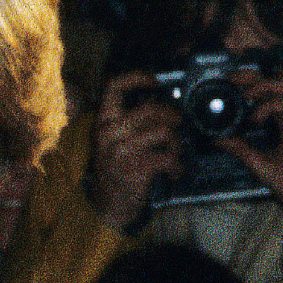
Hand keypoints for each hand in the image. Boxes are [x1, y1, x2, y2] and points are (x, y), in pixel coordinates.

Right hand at [89, 72, 182, 230]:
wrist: (109, 204)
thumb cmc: (117, 169)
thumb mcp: (113, 141)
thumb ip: (129, 122)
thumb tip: (161, 106)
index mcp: (103, 122)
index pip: (113, 87)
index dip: (136, 78)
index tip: (153, 81)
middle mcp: (109, 133)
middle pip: (150, 109)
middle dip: (171, 115)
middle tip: (178, 123)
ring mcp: (121, 151)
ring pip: (163, 132)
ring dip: (176, 143)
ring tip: (175, 152)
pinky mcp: (135, 168)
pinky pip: (167, 157)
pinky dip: (177, 165)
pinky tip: (174, 171)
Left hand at [214, 76, 282, 226]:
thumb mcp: (259, 164)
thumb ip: (240, 149)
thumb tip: (218, 139)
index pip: (272, 94)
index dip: (253, 84)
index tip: (231, 83)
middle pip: (282, 83)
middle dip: (257, 76)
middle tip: (233, 79)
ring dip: (267, 85)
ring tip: (246, 94)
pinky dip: (271, 105)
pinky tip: (256, 117)